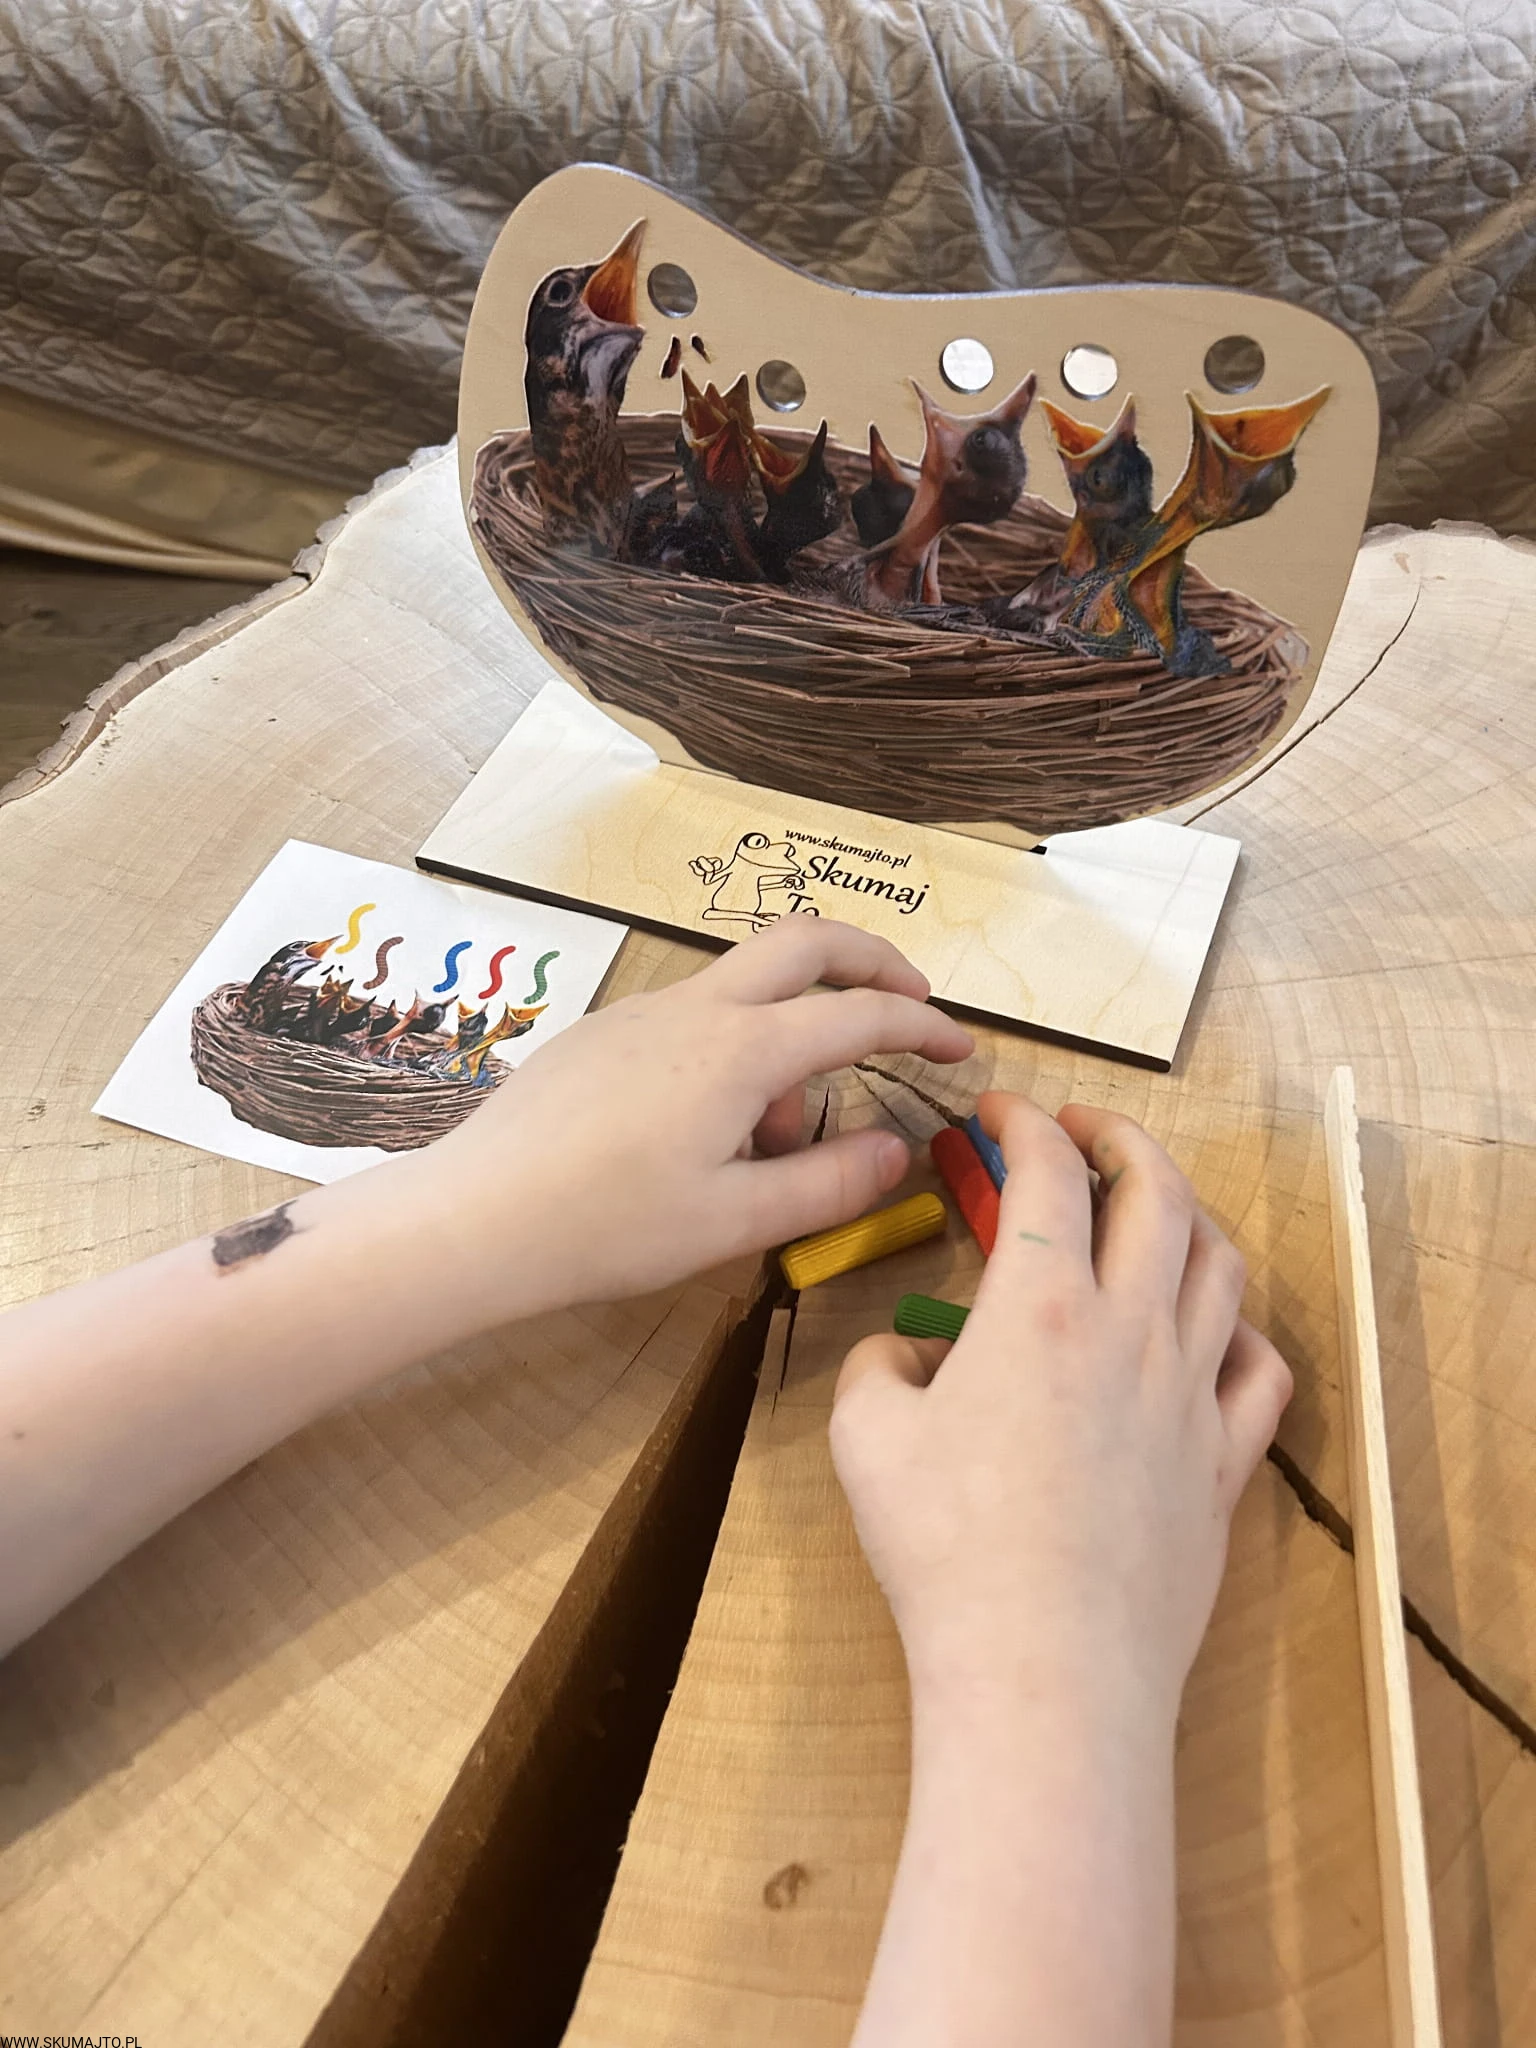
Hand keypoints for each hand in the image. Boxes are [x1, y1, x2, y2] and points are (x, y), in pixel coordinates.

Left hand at [419, 921, 972, 1320]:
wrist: (476, 1218)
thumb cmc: (607, 1226)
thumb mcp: (735, 1221)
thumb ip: (829, 1183)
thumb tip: (896, 1149)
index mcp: (740, 1050)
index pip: (859, 1013)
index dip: (922, 1024)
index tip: (962, 1046)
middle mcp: (695, 1009)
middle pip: (804, 939)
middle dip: (871, 958)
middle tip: (909, 1003)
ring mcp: (642, 1012)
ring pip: (744, 986)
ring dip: (790, 1031)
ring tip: (775, 1142)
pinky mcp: (603, 1033)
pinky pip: (693, 1017)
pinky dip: (733, 1049)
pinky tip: (708, 1134)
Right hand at [829, 1092, 1291, 1726]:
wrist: (1045, 1672)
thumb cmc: (946, 1552)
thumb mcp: (865, 1437)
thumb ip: (880, 1367)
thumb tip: (908, 1356)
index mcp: (1040, 1308)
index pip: (1048, 1172)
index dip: (1023, 1122)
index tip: (998, 1112)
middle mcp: (1132, 1331)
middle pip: (1158, 1191)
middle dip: (1121, 1136)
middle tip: (1083, 1129)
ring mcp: (1190, 1397)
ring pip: (1221, 1265)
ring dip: (1186, 1213)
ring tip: (1150, 1208)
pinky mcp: (1223, 1464)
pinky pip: (1261, 1369)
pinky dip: (1240, 1327)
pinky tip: (1207, 1331)